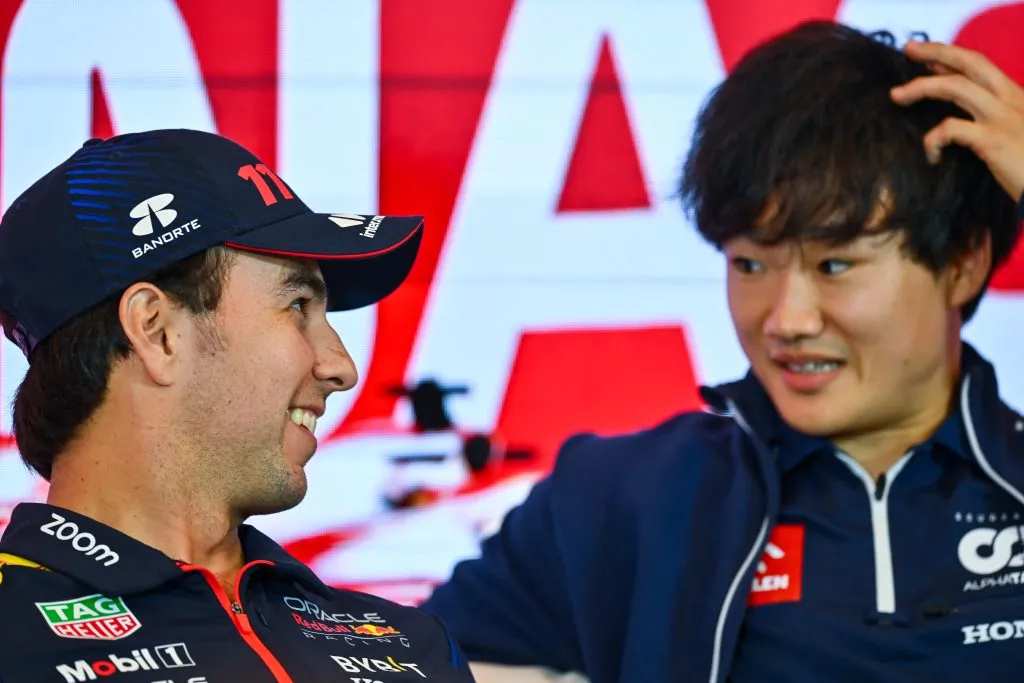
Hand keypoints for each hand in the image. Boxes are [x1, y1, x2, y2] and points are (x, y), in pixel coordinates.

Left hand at [890, 40, 1023, 201]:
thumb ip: (993, 123)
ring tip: (897, 95)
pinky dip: (933, 140)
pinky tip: (930, 156)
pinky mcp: (993, 140)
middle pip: (970, 64)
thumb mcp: (1016, 135)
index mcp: (1016, 98)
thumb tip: (961, 124)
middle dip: (937, 52)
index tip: (927, 57)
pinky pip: (950, 129)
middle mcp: (1010, 101)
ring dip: (922, 86)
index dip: (952, 58)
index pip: (981, 67)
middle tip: (909, 48)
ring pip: (956, 87)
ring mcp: (1002, 118)